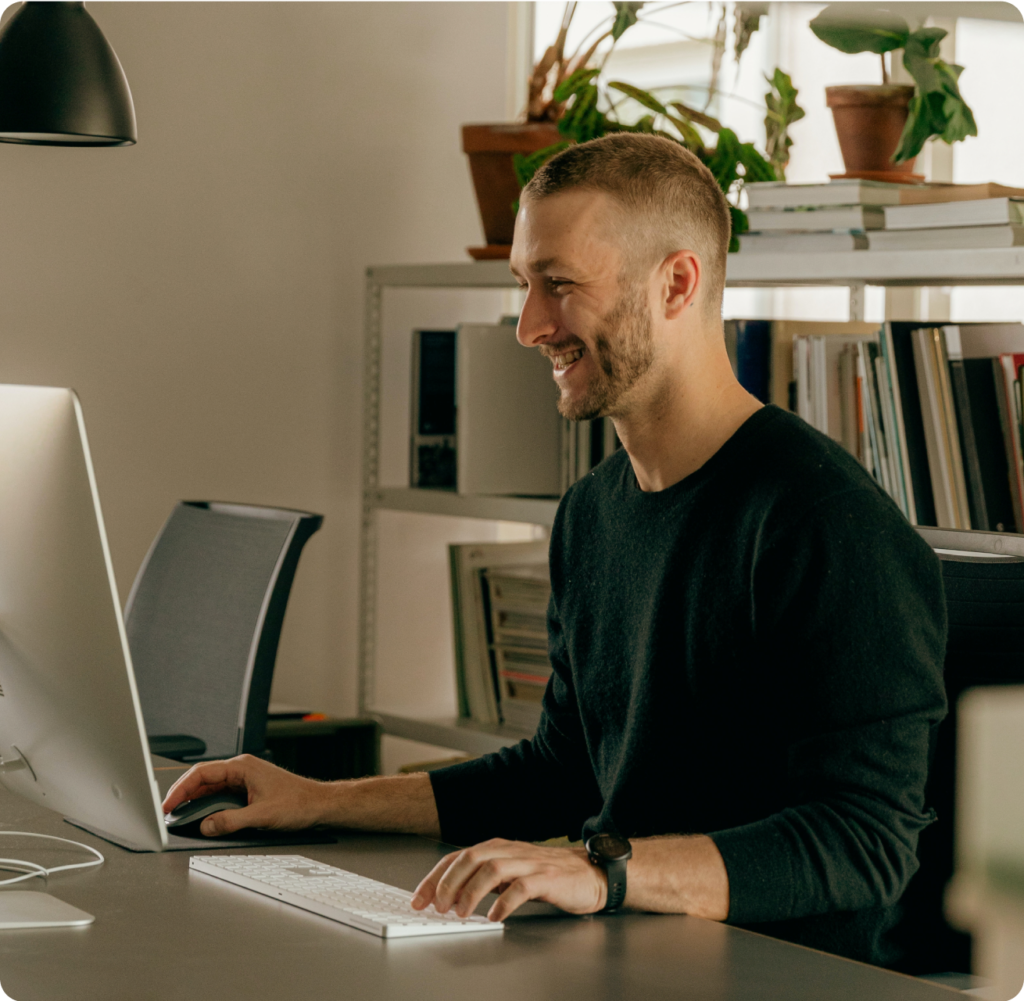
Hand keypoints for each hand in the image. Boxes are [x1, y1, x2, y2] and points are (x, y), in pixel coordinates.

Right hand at [162, 754, 326, 835]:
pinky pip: (220, 795)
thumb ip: (230, 821)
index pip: (201, 773)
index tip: (166, 805)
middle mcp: (242, 770)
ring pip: (210, 787)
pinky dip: (207, 805)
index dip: (180, 789)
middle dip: (182, 794)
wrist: (319, 804)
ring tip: (178, 815)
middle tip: (166, 813)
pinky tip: (200, 816)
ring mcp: (244, 779)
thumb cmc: (299, 803)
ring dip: (194, 800)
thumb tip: (206, 827)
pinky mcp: (247, 790)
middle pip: (202, 779)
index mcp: (243, 767)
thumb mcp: (262, 816)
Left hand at [411, 838, 605, 922]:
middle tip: (438, 907)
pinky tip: (495, 916)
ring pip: (492, 868)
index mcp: (498, 848)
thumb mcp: (510, 873)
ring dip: (472, 892)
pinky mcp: (547, 878)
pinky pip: (521, 887)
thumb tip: (450, 895)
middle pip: (470, 858)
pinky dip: (504, 902)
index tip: (419, 899)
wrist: (591, 874)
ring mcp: (529, 863)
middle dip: (448, 883)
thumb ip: (485, 878)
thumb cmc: (548, 876)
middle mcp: (510, 851)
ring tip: (462, 914)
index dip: (435, 877)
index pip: (458, 857)